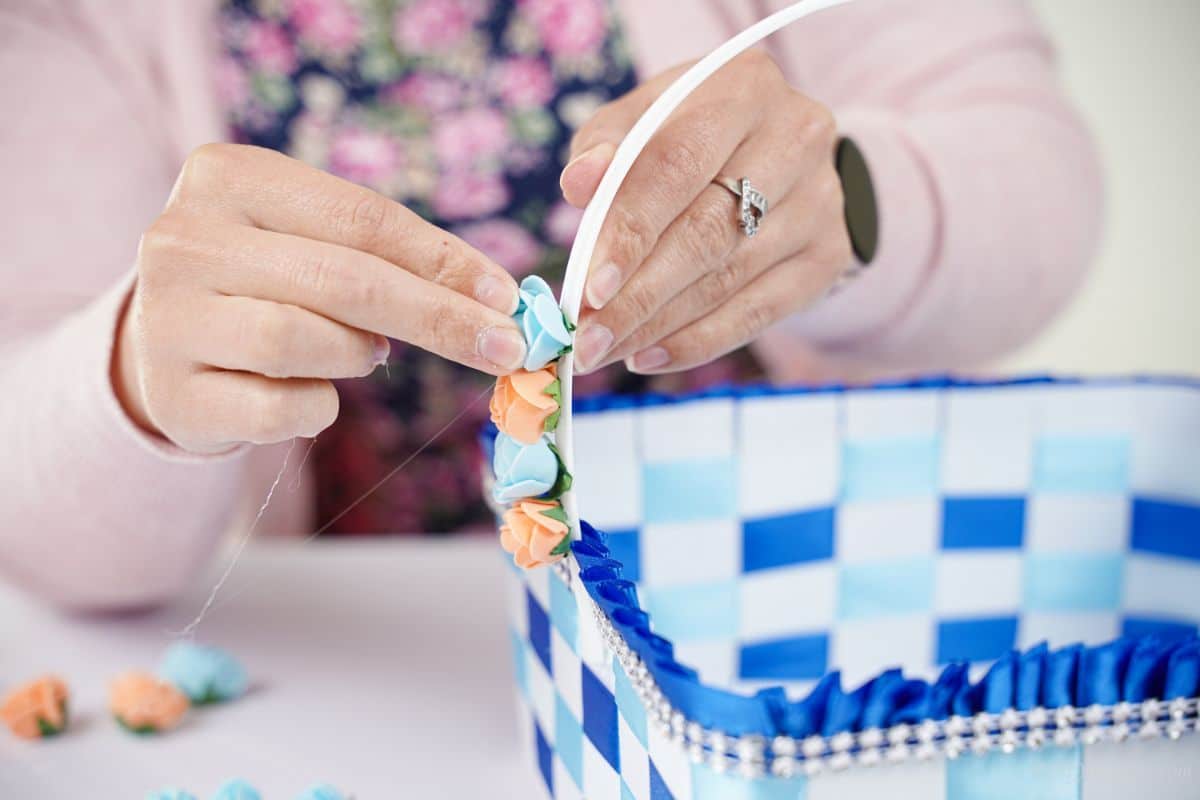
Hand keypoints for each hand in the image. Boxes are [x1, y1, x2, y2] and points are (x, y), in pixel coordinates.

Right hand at [115, 144, 525, 453]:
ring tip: (359, 353)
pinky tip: (310, 395)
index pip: (362, 218)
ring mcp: (167, 317)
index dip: (445, 262)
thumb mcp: (312, 240)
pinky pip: (277, 410)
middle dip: (438, 318)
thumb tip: (494, 301)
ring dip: (356, 356)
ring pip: (300, 341)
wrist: (165, 344)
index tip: (506, 298)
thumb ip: (386, 256)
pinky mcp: (171, 393)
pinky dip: (315, 408)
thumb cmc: (265, 283)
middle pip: (343, 280)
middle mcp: (185, 238)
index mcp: (230, 175)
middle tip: (503, 348)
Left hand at [559, 51, 852, 373]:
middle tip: (587, 338)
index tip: (587, 288)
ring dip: (657, 326)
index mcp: (743, 87)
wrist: (779, 154)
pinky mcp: (829, 255)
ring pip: (728, 279)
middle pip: (706, 232)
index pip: (678, 165)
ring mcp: (822, 200)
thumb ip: (604, 147)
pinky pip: (758, 312)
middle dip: (638, 296)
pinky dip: (697, 342)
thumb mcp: (642, 121)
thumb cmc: (688, 134)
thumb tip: (579, 184)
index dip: (631, 231)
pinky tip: (648, 357)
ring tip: (604, 350)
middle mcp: (796, 137)